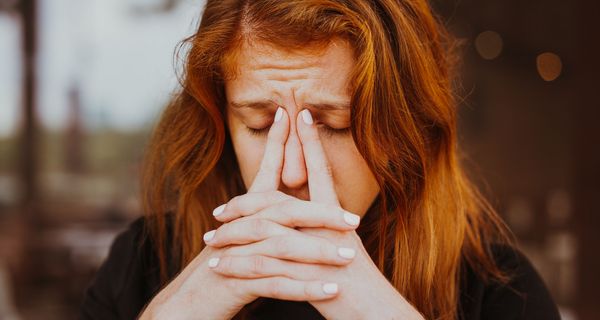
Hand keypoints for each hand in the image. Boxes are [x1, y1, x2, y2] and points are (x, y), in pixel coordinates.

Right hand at [138, 109, 340, 319]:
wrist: (192, 302)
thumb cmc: (226, 266)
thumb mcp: (246, 236)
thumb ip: (269, 214)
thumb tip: (296, 196)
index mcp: (246, 213)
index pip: (265, 171)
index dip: (277, 143)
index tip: (293, 115)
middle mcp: (240, 226)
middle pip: (283, 210)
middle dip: (321, 215)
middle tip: (353, 222)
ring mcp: (236, 253)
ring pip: (282, 246)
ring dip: (317, 252)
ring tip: (347, 258)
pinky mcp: (234, 280)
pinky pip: (275, 283)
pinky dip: (305, 288)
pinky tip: (330, 291)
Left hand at [205, 108, 424, 318]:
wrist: (375, 313)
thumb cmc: (362, 286)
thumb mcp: (344, 250)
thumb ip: (326, 229)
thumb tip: (311, 216)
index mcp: (338, 218)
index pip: (321, 171)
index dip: (310, 141)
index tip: (298, 113)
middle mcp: (328, 227)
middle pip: (284, 195)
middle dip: (245, 202)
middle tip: (226, 194)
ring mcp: (317, 248)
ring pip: (268, 228)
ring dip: (236, 226)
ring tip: (213, 228)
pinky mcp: (307, 274)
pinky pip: (264, 266)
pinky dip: (239, 265)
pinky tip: (219, 266)